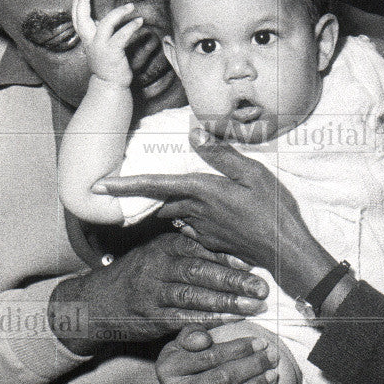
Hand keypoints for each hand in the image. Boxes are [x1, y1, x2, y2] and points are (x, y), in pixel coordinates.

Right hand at [49, 233, 268, 355]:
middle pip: (199, 271)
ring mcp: (152, 294)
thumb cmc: (142, 274)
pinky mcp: (150, 318)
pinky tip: (229, 322)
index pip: (199, 248)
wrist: (98, 302)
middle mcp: (157, 267)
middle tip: (261, 288)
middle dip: (232, 280)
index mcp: (164, 246)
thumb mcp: (161, 252)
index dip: (226, 256)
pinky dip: (206, 322)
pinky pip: (181, 319)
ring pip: (192, 296)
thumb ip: (192, 249)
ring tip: (253, 307)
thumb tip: (236, 249)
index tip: (253, 263)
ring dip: (225, 303)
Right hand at [72, 0, 142, 87]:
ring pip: (106, 24)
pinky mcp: (113, 52)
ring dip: (119, 13)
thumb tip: (98, 21)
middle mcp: (90, 42)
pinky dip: (131, 27)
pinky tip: (139, 21)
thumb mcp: (99, 48)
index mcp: (87, 40)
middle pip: (82, 19)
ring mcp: (101, 47)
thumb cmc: (107, 66)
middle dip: (83, 3)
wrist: (110, 85)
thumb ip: (98, 35)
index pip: (77, 20)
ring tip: (131, 6)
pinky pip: (122, 36)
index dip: (76, 6)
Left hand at [96, 133, 335, 297]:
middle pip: (161, 201)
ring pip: (174, 214)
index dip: (125, 184)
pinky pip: (189, 227)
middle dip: (143, 196)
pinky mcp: (211, 242)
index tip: (98, 185)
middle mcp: (196, 212)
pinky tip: (195, 213)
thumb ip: (221, 154)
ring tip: (160, 198)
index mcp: (203, 192)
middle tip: (122, 188)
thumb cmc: (273, 209)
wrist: (285, 252)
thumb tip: (194, 132)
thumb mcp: (252, 173)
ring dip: (165, 206)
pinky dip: (185, 218)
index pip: (155, 186)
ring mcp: (202, 231)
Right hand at [156, 324, 279, 383]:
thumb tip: (204, 340)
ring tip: (272, 375)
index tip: (261, 342)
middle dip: (252, 366)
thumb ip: (193, 334)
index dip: (239, 349)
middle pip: (222, 378)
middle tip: (272, 357)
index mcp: (168, 367)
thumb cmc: (189, 359)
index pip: (211, 356)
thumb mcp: (184, 342)